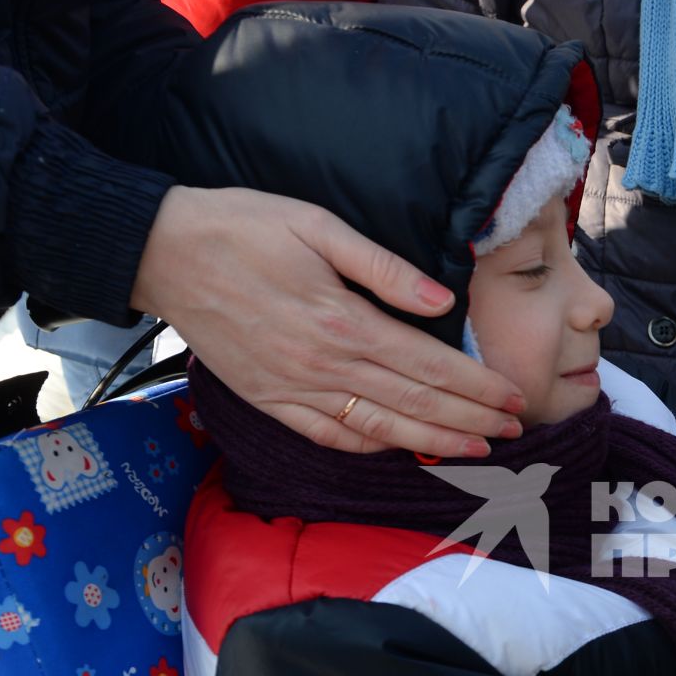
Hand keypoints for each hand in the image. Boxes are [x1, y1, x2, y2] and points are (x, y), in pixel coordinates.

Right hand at [131, 186, 525, 456]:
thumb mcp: (318, 225)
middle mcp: (323, 365)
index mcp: (343, 321)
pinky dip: (369, 448)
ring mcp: (293, 389)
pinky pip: (327, 436)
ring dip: (432, 443)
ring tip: (476, 450)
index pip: (429, 365)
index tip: (514, 397)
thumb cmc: (243, 227)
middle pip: (414, 404)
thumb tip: (442, 301)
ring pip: (377, 429)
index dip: (477, 386)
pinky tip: (400, 449)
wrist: (161, 251)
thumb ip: (385, 268)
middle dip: (470, 420)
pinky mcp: (267, 400)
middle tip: (514, 430)